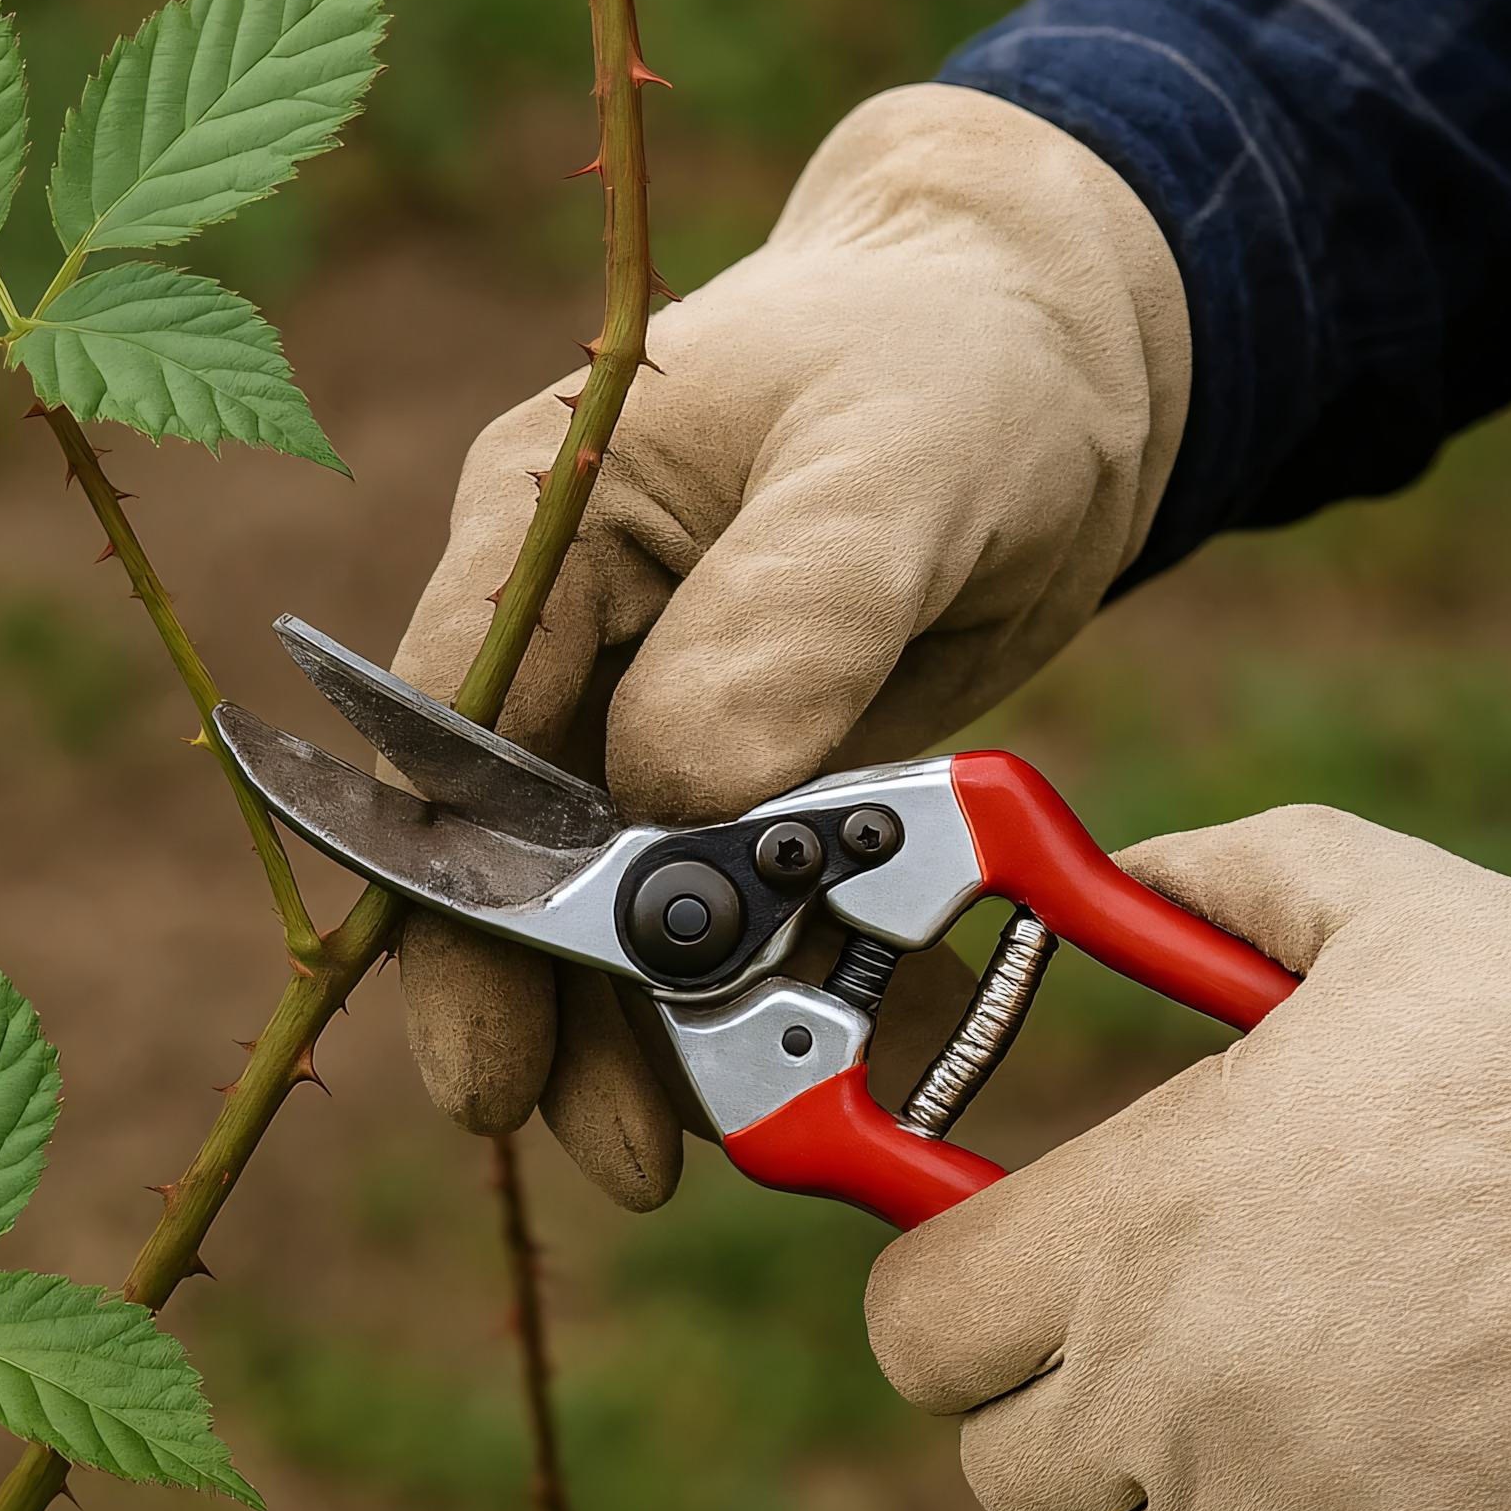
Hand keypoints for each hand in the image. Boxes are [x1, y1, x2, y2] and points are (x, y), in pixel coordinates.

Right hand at [389, 83, 1188, 1205]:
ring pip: (623, 912)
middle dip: (549, 1014)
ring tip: (715, 1146)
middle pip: (516, 860)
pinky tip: (855, 1057)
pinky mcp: (754, 773)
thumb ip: (792, 615)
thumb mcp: (893, 464)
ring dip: (662, 1034)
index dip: (455, 905)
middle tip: (616, 1156)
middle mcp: (576, 632)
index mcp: (550, 523)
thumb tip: (683, 790)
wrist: (1061, 354)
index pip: (449, 737)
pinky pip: (743, 910)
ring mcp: (660, 711)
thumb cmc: (960, 364)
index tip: (487, 1047)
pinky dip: (789, 989)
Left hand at [864, 808, 1510, 1510]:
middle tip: (1169, 1333)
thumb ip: (1213, 878)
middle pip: (1007, 1468)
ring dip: (1188, 1498)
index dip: (958, 1293)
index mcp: (1140, 1221)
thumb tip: (1120, 868)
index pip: (918, 1327)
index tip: (1011, 1272)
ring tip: (1305, 1394)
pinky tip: (1382, 1485)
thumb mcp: (1380, 900)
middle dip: (1065, 1402)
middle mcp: (1176, 1392)